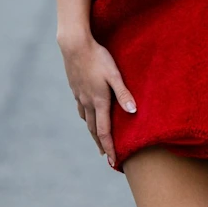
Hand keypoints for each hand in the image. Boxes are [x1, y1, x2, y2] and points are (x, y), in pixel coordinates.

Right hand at [58, 33, 136, 166]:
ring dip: (92, 132)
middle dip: (101, 143)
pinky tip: (85, 115)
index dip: (110, 147)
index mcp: (99, 101)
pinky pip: (80, 108)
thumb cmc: (98, 57)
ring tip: (97, 140)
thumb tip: (133, 112)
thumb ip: (123, 93)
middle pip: (94, 129)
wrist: (74, 45)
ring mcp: (79, 95)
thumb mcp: (114, 74)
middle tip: (106, 155)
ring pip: (86, 119)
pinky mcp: (75, 88)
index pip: (104, 131)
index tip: (113, 161)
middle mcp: (87, 102)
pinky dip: (85, 117)